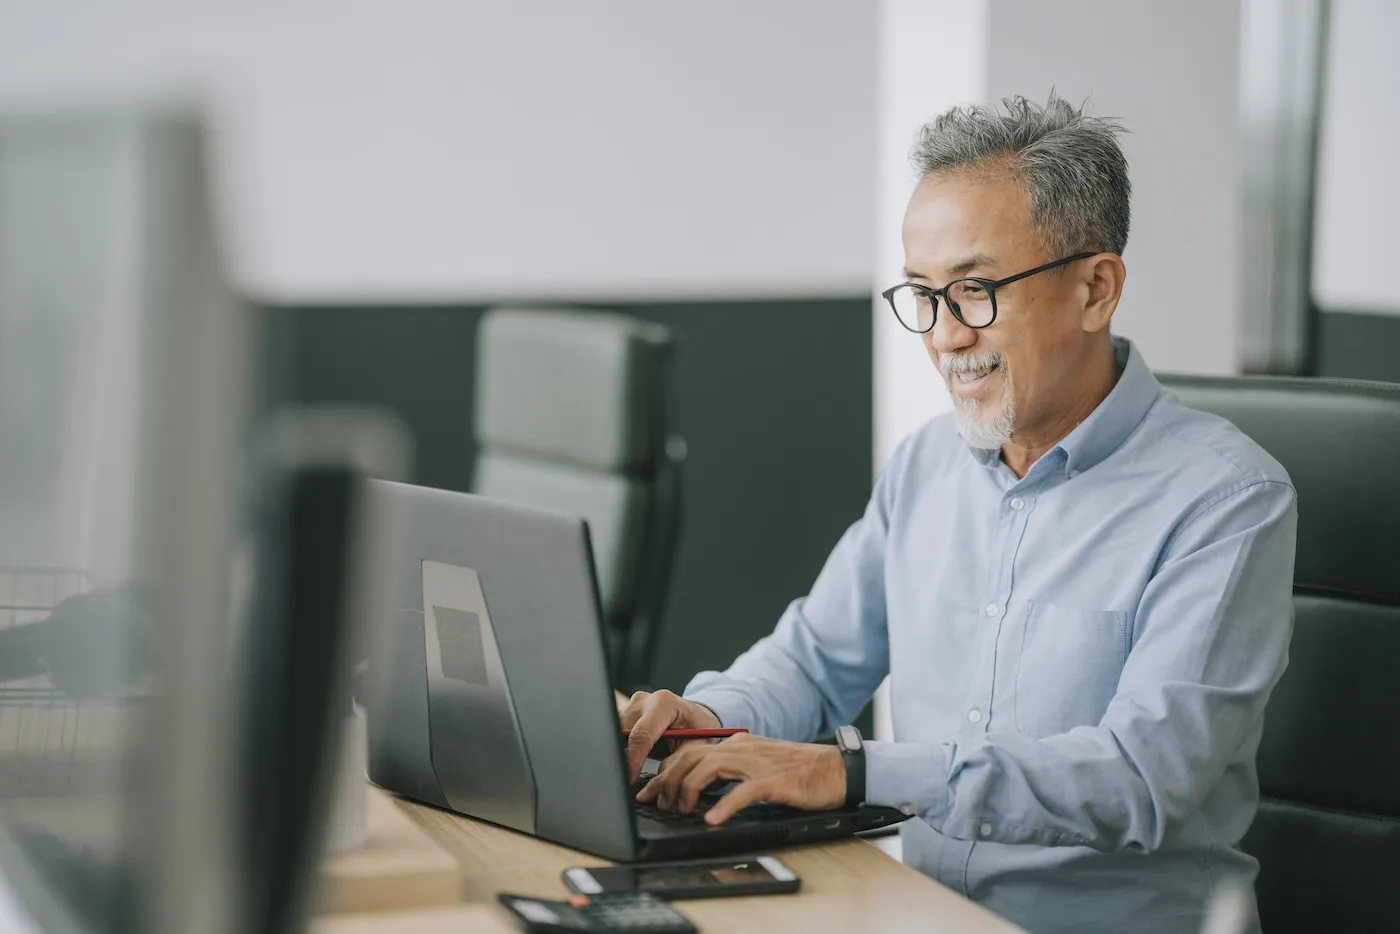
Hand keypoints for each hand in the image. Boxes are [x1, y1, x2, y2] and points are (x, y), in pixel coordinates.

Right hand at [619, 689, 721, 782]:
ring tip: (630, 770)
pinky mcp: (624, 712)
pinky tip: (628, 761)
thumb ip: (679, 759)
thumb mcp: (696, 746)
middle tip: (627, 778)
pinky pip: (615, 732)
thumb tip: (661, 775)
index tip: (630, 778)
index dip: (633, 759)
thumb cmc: (698, 728)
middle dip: (623, 756)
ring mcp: (632, 704)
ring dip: (620, 752)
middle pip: (623, 732)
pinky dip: (620, 748)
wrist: (694, 717)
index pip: (641, 734)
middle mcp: (644, 700)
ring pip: (615, 732)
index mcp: (664, 703)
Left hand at [635, 733, 844, 825]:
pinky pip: (742, 792)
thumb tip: (700, 785)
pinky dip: (724, 806)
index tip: (649, 792)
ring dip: (688, 790)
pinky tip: (712, 820)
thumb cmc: (799, 772)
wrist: (836, 769)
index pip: (690, 751)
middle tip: (656, 804)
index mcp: (737, 744)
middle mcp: (743, 749)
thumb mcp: (758, 764)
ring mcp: (758, 763)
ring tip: (679, 810)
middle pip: (692, 757)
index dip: (665, 772)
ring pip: (710, 769)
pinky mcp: (774, 781)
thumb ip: (732, 769)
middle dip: (667, 781)